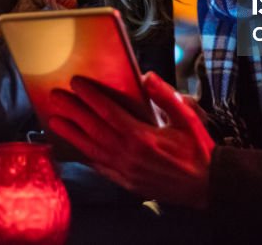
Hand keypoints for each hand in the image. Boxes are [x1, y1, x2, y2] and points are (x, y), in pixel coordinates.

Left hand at [48, 71, 214, 208]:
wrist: (206, 185)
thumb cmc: (197, 149)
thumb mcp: (187, 117)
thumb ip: (165, 95)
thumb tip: (146, 76)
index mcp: (143, 136)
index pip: (108, 112)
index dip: (90, 97)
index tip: (76, 83)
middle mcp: (129, 155)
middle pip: (94, 129)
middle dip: (73, 111)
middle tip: (56, 97)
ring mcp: (125, 171)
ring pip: (91, 149)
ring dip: (72, 134)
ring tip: (55, 120)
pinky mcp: (126, 183)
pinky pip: (99, 167)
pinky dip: (85, 155)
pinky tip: (74, 146)